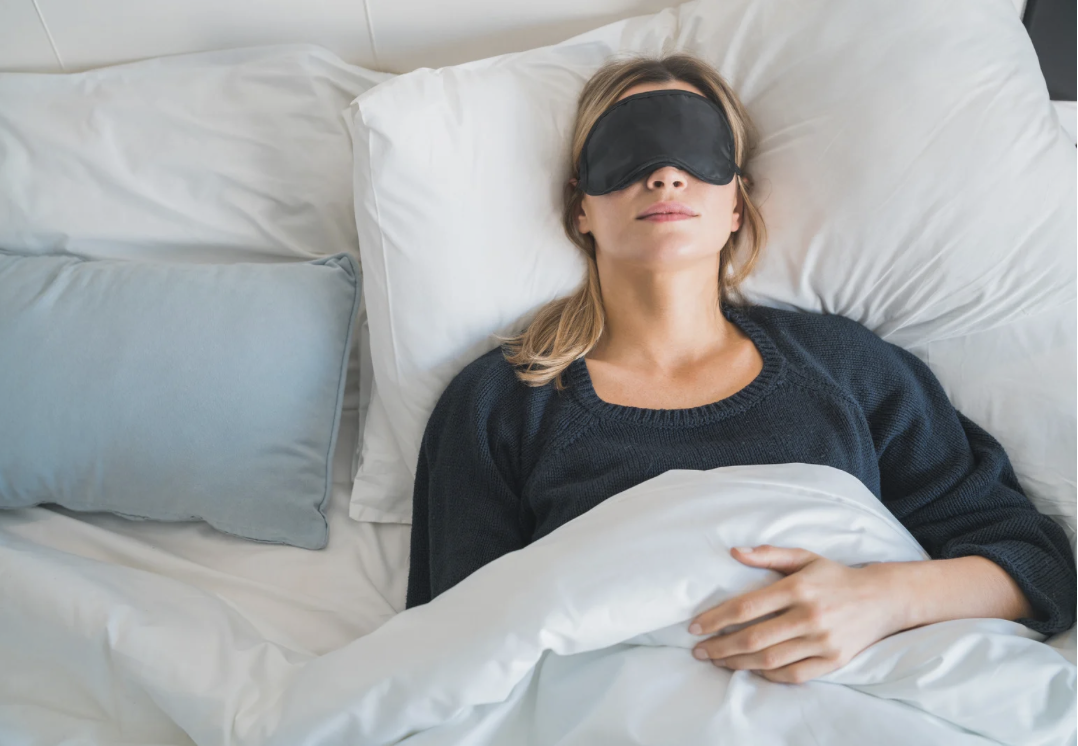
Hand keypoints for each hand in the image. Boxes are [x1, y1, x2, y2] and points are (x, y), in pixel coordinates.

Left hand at [688, 545, 908, 683]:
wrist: (883, 598)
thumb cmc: (835, 576)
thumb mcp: (804, 557)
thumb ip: (768, 554)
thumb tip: (733, 552)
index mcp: (798, 588)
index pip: (747, 607)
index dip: (716, 618)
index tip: (695, 627)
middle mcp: (809, 616)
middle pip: (754, 638)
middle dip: (720, 646)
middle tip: (699, 650)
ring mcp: (822, 641)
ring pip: (770, 659)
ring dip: (738, 663)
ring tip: (717, 661)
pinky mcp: (834, 661)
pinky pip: (793, 674)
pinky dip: (768, 675)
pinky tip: (750, 669)